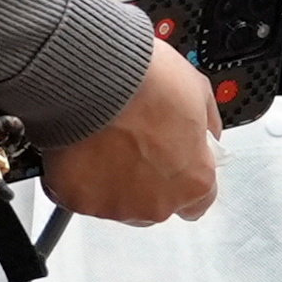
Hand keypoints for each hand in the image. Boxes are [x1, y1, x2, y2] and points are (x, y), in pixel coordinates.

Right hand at [43, 40, 218, 224]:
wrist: (94, 76)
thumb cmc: (145, 82)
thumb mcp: (198, 91)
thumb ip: (205, 125)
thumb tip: (205, 135)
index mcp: (193, 181)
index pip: (199, 200)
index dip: (186, 177)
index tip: (175, 159)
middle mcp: (156, 204)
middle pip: (156, 203)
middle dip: (147, 178)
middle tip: (135, 142)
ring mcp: (114, 206)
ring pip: (116, 201)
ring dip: (113, 178)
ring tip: (105, 139)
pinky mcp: (76, 200)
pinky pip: (79, 193)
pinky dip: (80, 175)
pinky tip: (82, 146)